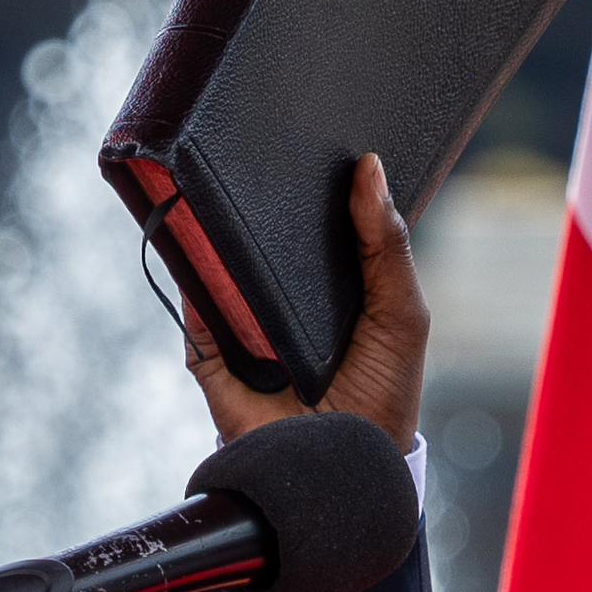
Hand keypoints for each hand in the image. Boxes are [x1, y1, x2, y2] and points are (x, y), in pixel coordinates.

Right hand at [182, 154, 429, 453]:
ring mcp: (243, 315)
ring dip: (214, 216)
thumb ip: (386, 246)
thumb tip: (369, 169)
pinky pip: (192, 293)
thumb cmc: (382, 391)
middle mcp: (285, 294)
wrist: (337, 464)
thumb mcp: (402, 314)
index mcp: (334, 283)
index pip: (317, 219)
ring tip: (212, 162)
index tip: (308, 127)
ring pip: (220, 253)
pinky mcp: (208, 341)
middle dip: (257, 189)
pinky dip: (189, 262)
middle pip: (262, 229)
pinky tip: (189, 221)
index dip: (313, 178)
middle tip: (253, 136)